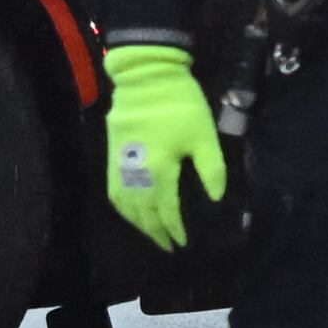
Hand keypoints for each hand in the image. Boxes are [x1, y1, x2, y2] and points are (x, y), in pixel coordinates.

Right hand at [102, 43, 222, 253]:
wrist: (145, 80)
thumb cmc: (180, 106)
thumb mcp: (204, 136)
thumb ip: (211, 168)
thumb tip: (216, 198)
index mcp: (159, 170)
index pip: (166, 210)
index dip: (174, 229)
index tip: (183, 243)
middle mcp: (134, 174)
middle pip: (143, 213)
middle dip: (156, 232)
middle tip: (168, 248)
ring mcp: (119, 166)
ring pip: (125, 205)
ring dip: (138, 224)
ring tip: (152, 235)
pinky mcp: (111, 157)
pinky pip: (114, 192)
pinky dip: (123, 208)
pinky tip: (130, 212)